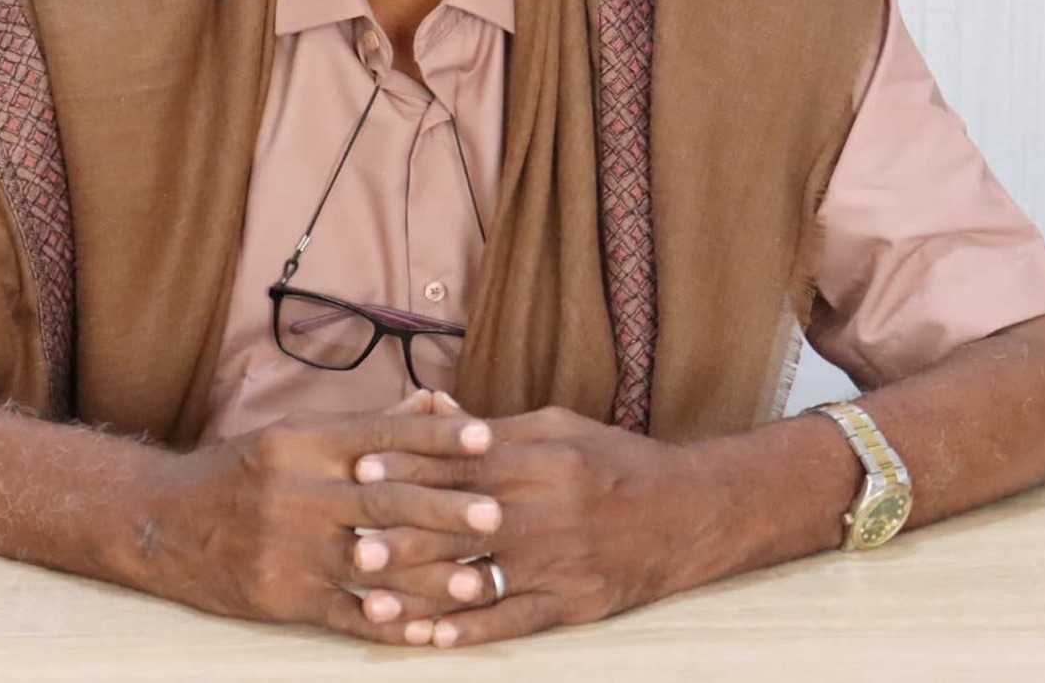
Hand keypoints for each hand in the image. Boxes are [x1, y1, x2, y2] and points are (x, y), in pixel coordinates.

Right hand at [144, 392, 502, 644]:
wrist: (159, 521)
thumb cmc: (240, 471)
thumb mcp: (295, 433)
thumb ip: (370, 423)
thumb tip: (439, 399)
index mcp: (303, 442)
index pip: (381, 434)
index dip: (435, 436)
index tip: (484, 435)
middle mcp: (297, 490)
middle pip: (382, 498)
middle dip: (444, 507)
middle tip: (496, 514)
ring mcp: (288, 547)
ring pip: (371, 563)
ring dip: (430, 575)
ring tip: (480, 580)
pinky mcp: (280, 595)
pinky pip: (344, 612)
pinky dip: (388, 622)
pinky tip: (427, 630)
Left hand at [353, 404, 709, 646]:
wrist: (691, 512)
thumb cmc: (616, 461)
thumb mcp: (557, 428)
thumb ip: (490, 427)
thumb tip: (430, 406)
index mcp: (542, 460)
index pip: (465, 464)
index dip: (412, 468)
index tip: (362, 470)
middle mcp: (549, 511)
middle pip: (465, 525)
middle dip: (406, 537)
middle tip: (353, 547)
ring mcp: (562, 561)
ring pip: (484, 578)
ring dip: (427, 594)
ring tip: (375, 604)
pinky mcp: (577, 601)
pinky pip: (519, 620)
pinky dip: (476, 631)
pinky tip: (436, 638)